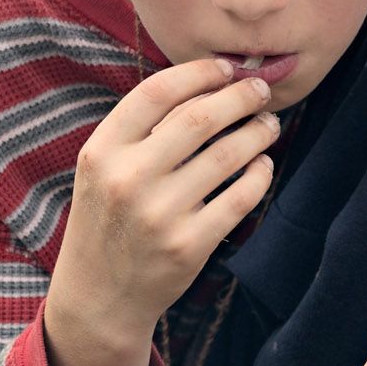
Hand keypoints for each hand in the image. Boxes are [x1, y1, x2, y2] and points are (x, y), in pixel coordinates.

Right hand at [44, 57, 277, 365]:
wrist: (98, 298)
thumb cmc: (108, 220)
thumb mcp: (103, 169)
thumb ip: (141, 129)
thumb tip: (207, 81)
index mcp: (102, 151)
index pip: (157, 92)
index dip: (200, 72)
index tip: (226, 67)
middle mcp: (128, 179)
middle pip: (200, 117)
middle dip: (240, 96)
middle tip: (260, 91)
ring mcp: (159, 214)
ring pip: (227, 155)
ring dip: (257, 132)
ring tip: (267, 125)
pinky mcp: (188, 245)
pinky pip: (240, 197)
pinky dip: (260, 175)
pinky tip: (264, 165)